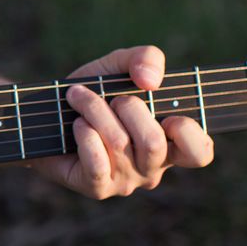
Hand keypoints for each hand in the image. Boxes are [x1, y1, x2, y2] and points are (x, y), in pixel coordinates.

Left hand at [31, 45, 213, 198]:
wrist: (46, 114)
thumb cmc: (93, 92)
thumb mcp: (120, 65)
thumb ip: (146, 57)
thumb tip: (151, 81)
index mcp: (170, 142)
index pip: (200, 153)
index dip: (188, 133)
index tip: (168, 113)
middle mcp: (152, 167)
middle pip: (154, 143)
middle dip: (127, 108)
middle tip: (109, 98)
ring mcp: (126, 181)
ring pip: (120, 145)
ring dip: (95, 111)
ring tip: (79, 99)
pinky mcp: (98, 187)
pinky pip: (97, 163)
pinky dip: (84, 135)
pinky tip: (76, 125)